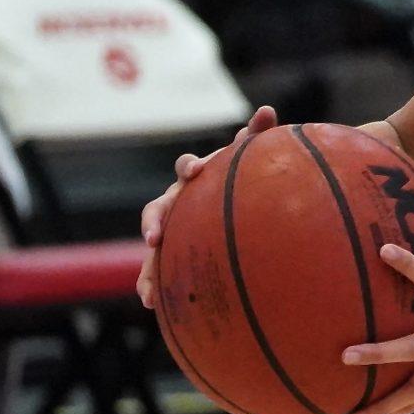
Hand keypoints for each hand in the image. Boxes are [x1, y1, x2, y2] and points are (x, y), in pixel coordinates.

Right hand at [137, 105, 278, 306]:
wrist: (234, 203)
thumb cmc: (241, 177)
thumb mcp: (249, 158)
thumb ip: (257, 135)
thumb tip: (267, 109)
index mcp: (196, 179)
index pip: (186, 169)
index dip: (190, 167)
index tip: (197, 170)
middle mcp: (178, 202)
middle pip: (159, 209)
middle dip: (154, 222)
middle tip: (155, 237)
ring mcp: (173, 228)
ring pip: (154, 246)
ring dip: (148, 264)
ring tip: (146, 288)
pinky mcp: (174, 252)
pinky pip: (159, 268)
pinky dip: (151, 283)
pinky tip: (149, 303)